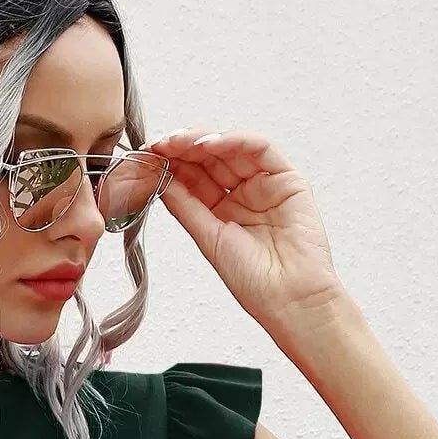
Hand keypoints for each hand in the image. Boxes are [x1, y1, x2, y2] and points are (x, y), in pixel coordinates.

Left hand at [144, 129, 344, 329]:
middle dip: (183, 147)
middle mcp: (243, 195)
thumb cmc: (254, 282)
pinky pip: (260, 148)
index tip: (149, 155)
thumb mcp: (208, 239)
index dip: (172, 164)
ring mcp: (264, 185)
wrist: (288, 298)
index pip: (195, 178)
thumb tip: (159, 180)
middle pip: (210, 159)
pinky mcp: (287, 179)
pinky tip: (211, 144)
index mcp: (222, 212)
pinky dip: (234, 140)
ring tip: (179, 142)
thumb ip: (186, 207)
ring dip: (203, 140)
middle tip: (160, 143)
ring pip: (232, 148)